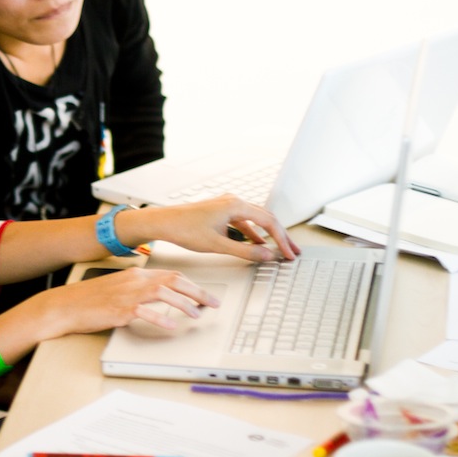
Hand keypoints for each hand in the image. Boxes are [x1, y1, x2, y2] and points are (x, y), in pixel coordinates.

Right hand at [40, 265, 220, 334]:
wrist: (64, 305)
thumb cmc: (88, 299)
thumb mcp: (116, 288)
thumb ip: (136, 289)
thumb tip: (157, 296)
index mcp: (135, 274)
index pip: (170, 275)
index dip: (191, 284)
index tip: (205, 294)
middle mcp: (134, 281)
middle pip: (173, 281)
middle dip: (197, 292)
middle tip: (213, 303)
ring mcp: (127, 295)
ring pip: (164, 293)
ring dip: (184, 304)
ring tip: (196, 314)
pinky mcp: (119, 310)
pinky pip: (145, 312)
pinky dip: (161, 318)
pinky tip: (172, 325)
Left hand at [129, 194, 300, 261]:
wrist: (163, 222)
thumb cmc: (184, 229)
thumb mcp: (218, 245)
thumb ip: (245, 250)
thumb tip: (267, 255)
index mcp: (235, 205)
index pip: (269, 222)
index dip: (282, 240)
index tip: (289, 254)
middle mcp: (233, 201)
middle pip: (266, 218)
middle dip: (281, 236)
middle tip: (293, 251)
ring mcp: (227, 205)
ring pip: (256, 219)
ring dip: (269, 235)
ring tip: (281, 249)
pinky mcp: (221, 211)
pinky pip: (244, 221)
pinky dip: (254, 233)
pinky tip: (259, 244)